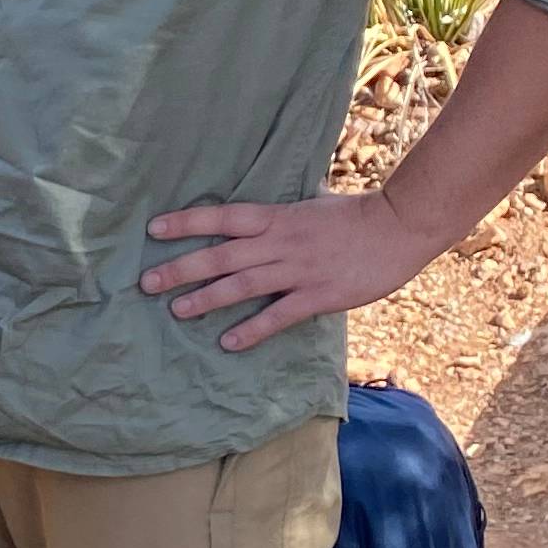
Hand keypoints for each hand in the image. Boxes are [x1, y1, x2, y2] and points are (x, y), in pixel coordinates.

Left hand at [141, 188, 430, 350]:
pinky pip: (279, 315)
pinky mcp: (319, 295)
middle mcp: (281, 242)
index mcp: (278, 217)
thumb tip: (258, 214)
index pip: (222, 217)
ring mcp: (299, 269)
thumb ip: (282, 214)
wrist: (400, 227)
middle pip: (221, 255)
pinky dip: (253, 329)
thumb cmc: (357, 214)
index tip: (154, 229)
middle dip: (181, 268)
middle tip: (147, 282)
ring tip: (177, 311)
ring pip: (243, 285)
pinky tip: (229, 342)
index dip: (187, 222)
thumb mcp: (312, 204)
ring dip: (207, 299)